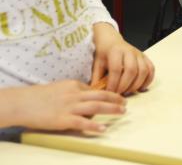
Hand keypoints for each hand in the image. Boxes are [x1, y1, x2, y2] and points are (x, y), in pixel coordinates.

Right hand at [4, 81, 124, 131]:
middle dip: (116, 98)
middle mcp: (74, 94)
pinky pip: (82, 122)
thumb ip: (73, 91)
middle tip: (126, 102)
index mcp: (73, 85)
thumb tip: (85, 96)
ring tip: (122, 112)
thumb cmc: (38, 96)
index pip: (94, 90)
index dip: (106, 94)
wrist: (22, 103)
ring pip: (96, 106)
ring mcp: (70, 107)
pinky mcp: (63, 119)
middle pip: (101, 95)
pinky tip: (103, 128)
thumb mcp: (59, 88)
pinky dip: (94, 125)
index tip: (116, 98)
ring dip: (112, 109)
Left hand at [91, 23, 154, 94]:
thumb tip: (96, 94)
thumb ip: (97, 79)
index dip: (114, 83)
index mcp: (115, 51)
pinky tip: (140, 88)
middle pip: (132, 70)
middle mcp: (129, 51)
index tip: (110, 93)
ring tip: (128, 91)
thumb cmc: (104, 53)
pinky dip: (148, 80)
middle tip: (119, 94)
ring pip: (143, 71)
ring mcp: (139, 54)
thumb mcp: (97, 64)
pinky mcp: (145, 57)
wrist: (111, 40)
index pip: (116, 69)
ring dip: (136, 84)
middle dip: (125, 85)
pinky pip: (151, 69)